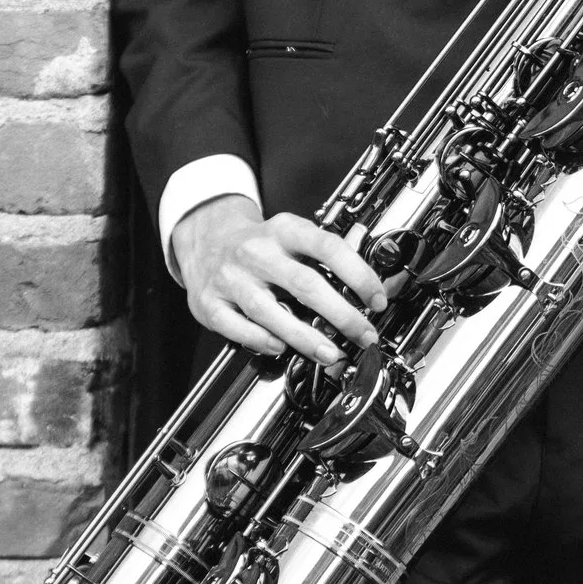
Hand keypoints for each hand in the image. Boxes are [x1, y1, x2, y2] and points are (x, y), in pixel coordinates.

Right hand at [170, 196, 384, 364]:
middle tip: (363, 335)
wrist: (205, 242)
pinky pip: (239, 328)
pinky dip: (263, 342)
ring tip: (330, 353)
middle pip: (304, 284)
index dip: (359, 275)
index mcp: (283, 230)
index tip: (377, 300)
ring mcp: (230, 278)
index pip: (327, 247)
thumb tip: (369, 287)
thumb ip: (324, 258)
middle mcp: (256, 252)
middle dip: (341, 315)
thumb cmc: (258, 246)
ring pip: (270, 312)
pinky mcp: (210, 303)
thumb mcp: (291, 237)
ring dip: (306, 337)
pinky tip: (281, 348)